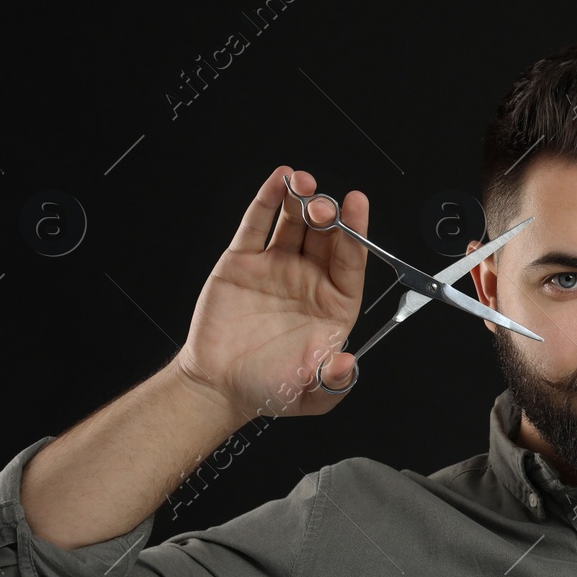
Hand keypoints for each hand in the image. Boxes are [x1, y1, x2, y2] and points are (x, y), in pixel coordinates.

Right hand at [172, 167, 368, 419]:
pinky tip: (278, 180)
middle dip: (327, 215)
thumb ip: (335, 381)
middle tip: (322, 204)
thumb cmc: (269, 390)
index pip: (351, 262)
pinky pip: (257, 225)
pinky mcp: (244, 261)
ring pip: (294, 223)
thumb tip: (350, 364)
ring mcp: (277, 267)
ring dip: (300, 199)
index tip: (358, 205)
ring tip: (300, 181)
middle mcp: (310, 280)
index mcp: (334, 305)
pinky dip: (267, 200)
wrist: (219, 387)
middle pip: (325, 237)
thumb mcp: (311, 395)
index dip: (356, 234)